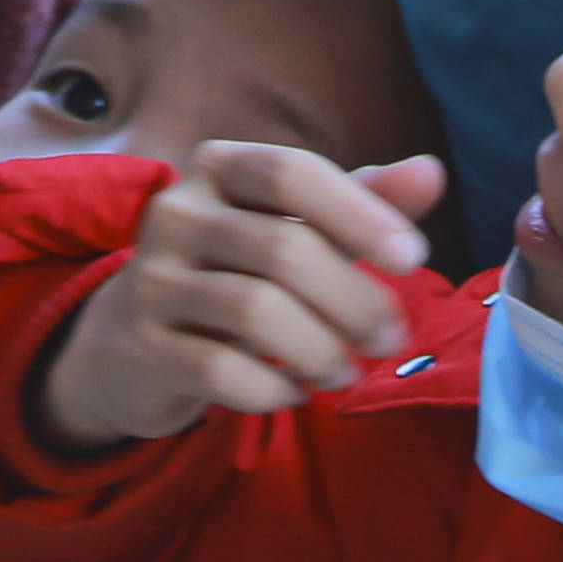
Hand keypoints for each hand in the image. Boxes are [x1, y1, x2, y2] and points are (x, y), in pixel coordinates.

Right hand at [25, 138, 451, 452]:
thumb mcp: (295, 230)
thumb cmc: (233, 273)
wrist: (130, 342)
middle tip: (389, 339)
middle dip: (353, 301)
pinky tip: (294, 393)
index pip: (292, 172)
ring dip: (320, 351)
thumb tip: (432, 172)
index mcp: (219, 168)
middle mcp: (176, 212)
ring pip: (254, 312)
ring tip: (344, 372)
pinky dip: (272, 388)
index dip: (360, 212)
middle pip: (283, 250)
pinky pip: (219, 370)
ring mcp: (151, 280)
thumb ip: (361, 203)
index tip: (414, 259)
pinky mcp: (141, 346)